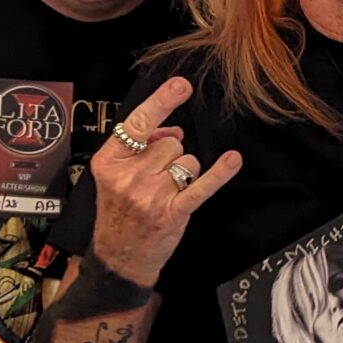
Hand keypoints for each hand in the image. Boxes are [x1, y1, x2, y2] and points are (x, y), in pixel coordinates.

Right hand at [88, 76, 241, 284]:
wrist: (119, 258)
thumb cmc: (119, 212)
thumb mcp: (114, 175)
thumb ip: (140, 146)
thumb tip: (174, 129)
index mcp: (110, 160)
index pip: (138, 123)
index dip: (162, 101)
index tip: (182, 85)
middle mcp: (129, 176)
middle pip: (171, 142)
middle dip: (171, 154)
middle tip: (156, 178)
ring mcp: (150, 195)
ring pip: (187, 160)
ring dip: (184, 172)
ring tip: (166, 191)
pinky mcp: (172, 212)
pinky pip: (201, 185)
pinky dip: (219, 173)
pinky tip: (232, 160)